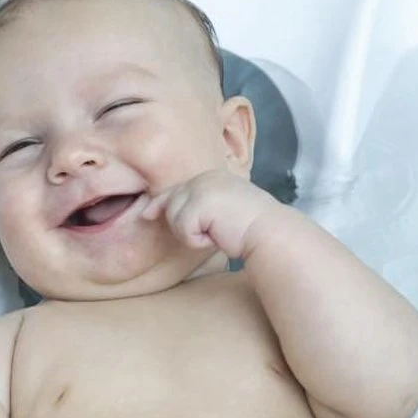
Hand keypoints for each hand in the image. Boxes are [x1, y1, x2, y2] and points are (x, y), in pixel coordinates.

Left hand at [141, 170, 282, 258]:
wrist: (270, 232)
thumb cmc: (251, 227)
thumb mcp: (224, 209)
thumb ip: (202, 206)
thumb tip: (172, 212)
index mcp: (212, 176)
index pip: (178, 188)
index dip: (160, 203)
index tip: (147, 213)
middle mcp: (205, 177)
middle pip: (171, 203)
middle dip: (179, 222)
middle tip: (203, 230)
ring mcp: (201, 188)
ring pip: (174, 218)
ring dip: (192, 233)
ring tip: (218, 232)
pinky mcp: (199, 203)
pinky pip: (183, 230)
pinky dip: (198, 241)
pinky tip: (218, 236)